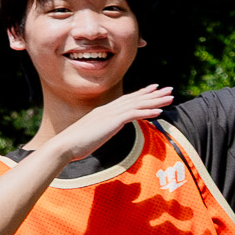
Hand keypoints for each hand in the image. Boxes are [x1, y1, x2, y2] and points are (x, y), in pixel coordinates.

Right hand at [45, 84, 175, 160]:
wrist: (64, 145)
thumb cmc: (73, 144)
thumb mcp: (90, 135)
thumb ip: (99, 131)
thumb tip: (102, 133)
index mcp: (103, 111)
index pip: (126, 100)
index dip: (141, 93)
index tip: (153, 89)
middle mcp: (108, 109)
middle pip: (135, 98)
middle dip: (153, 93)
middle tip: (169, 88)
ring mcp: (110, 114)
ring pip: (137, 104)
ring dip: (156, 100)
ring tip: (170, 97)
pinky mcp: (112, 122)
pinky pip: (134, 114)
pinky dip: (148, 112)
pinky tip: (160, 112)